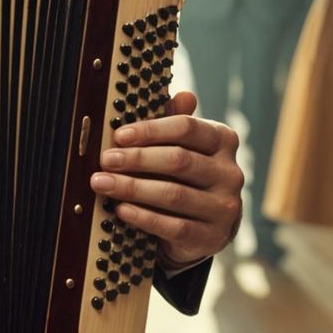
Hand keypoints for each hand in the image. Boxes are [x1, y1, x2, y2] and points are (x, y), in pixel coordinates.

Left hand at [90, 91, 242, 269]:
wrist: (203, 228)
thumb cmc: (185, 177)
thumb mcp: (183, 146)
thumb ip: (177, 121)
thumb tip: (183, 95)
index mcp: (223, 141)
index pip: (187, 128)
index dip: (150, 130)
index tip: (119, 136)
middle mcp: (230, 173)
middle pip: (179, 160)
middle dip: (136, 159)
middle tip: (105, 160)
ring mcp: (224, 207)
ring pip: (174, 194)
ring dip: (132, 188)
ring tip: (102, 183)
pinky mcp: (212, 237)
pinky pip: (174, 226)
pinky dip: (144, 217)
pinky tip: (122, 209)